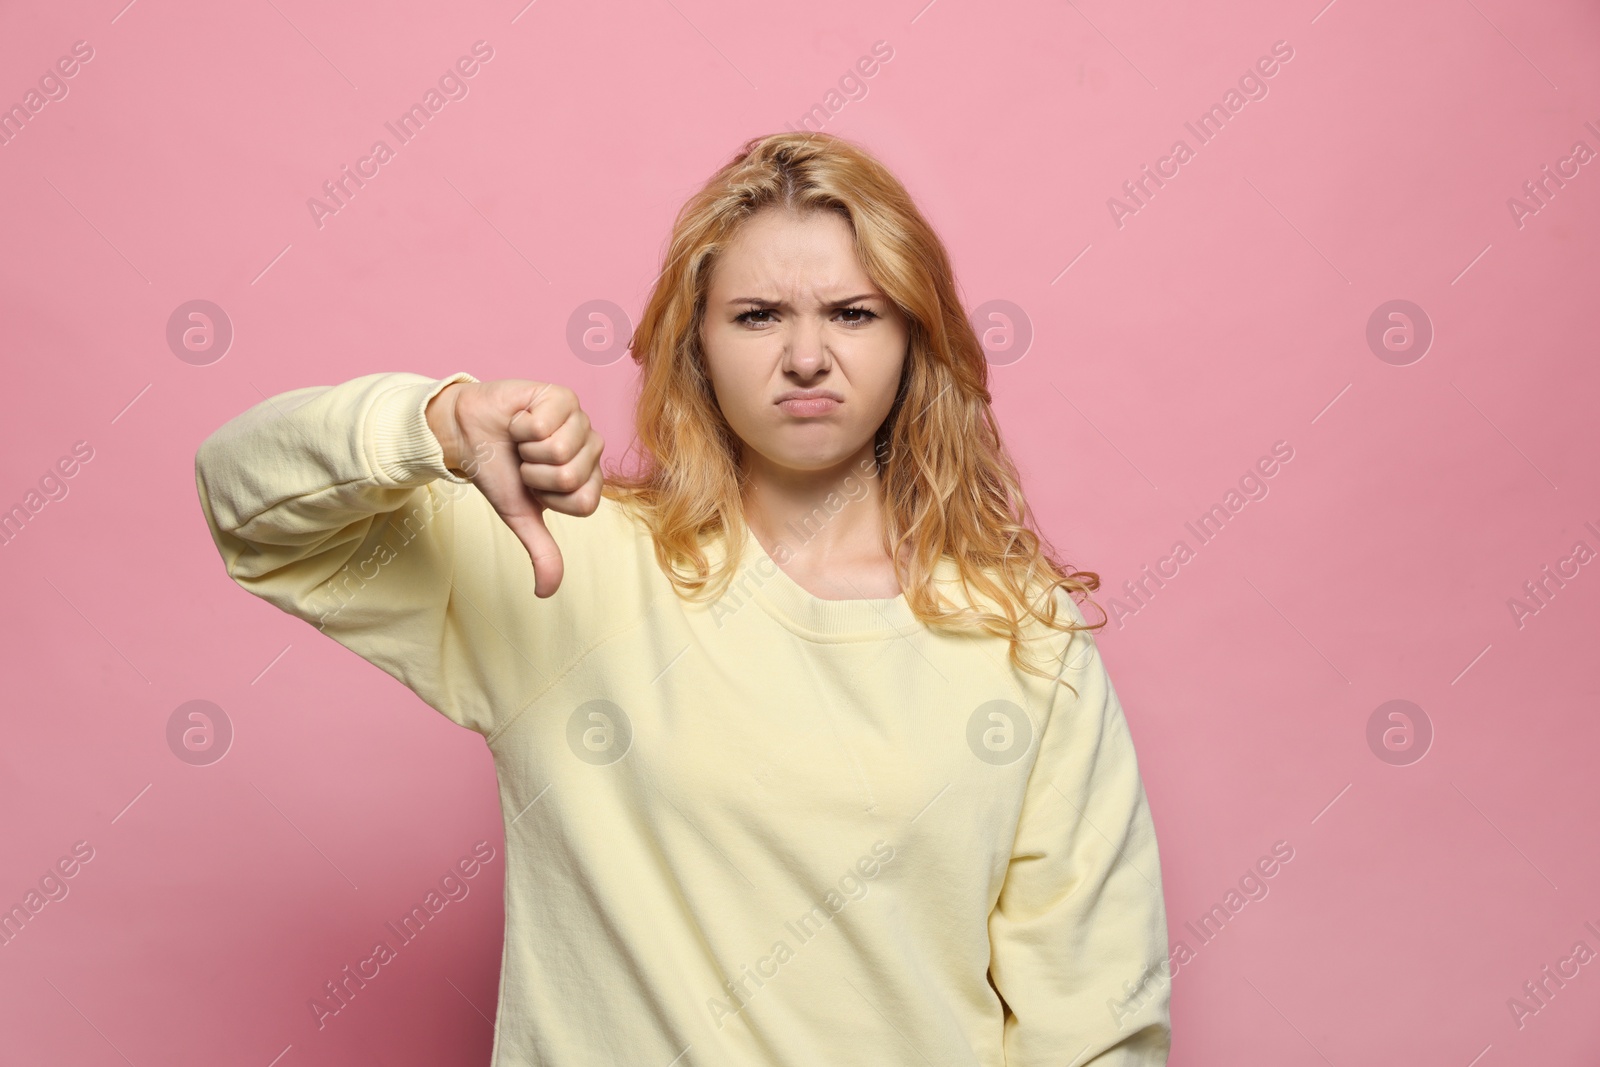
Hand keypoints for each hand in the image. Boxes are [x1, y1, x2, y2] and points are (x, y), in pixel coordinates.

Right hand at [426, 379, 603, 596]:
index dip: (549, 498)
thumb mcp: (520, 515)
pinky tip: (520, 420)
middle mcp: (591, 449)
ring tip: (522, 441)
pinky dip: (522, 426)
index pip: (584, 504)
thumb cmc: (498, 470)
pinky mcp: (563, 397)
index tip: (533, 486)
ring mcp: (580, 420)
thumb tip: (546, 593)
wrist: (467, 433)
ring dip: (528, 449)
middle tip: (524, 460)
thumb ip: (541, 551)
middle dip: (534, 473)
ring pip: (560, 450)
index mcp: (588, 479)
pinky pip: (545, 423)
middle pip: (571, 477)